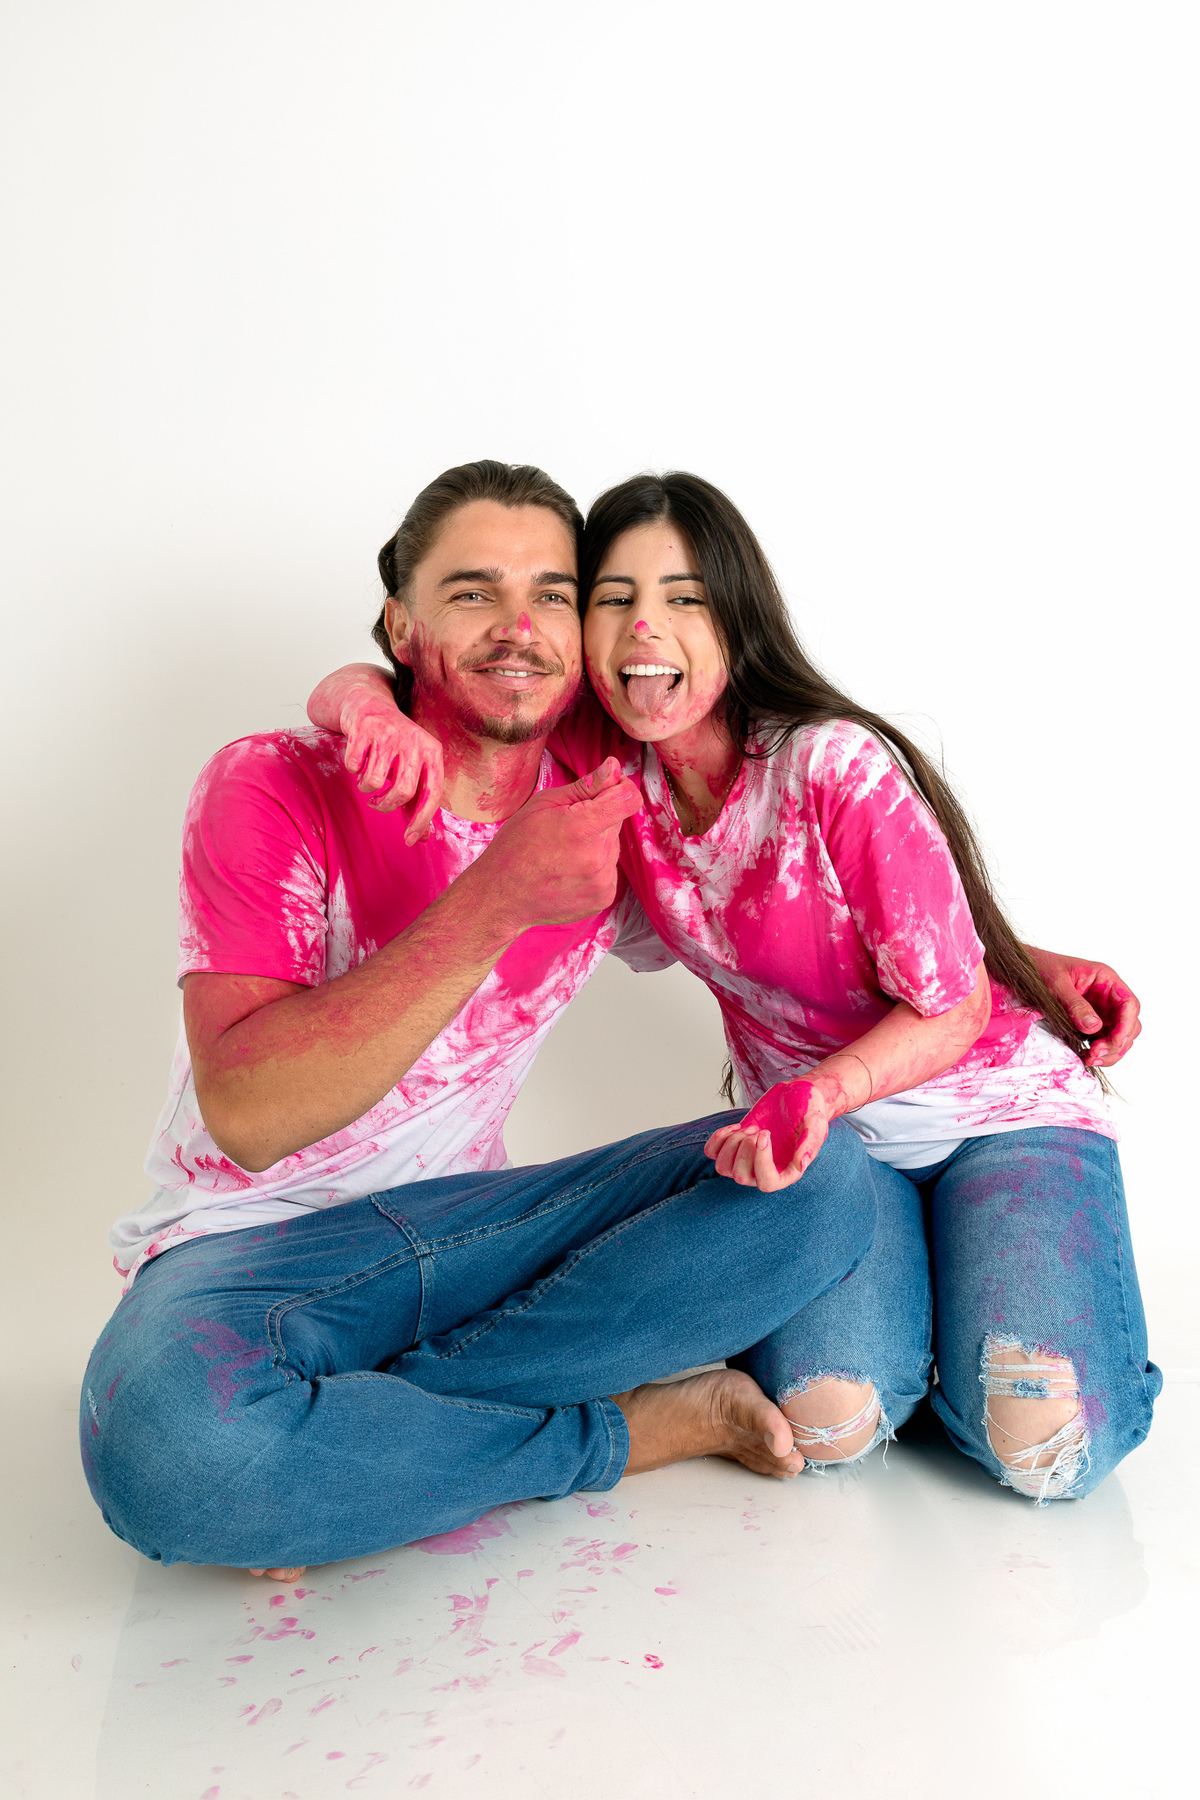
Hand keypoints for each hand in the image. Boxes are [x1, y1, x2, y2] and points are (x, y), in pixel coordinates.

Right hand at [341, 694, 443, 843]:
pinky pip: (354, 767)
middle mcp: (414, 741)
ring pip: (374, 782)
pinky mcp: (363, 729)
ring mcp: (388, 734)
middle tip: (378, 803)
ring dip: (366, 787)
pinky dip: (353, 769)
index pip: (432, 793)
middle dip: (386, 806)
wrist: (369, 704)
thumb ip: (417, 802)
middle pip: (403, 791)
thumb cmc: (395, 745)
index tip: (409, 839)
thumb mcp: (413, 769)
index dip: (422, 820)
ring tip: (368, 776)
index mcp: (432, 752)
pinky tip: (358, 758)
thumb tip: (422, 837)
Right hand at [471, 759, 641, 935]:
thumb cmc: (515, 846)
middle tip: (565, 830)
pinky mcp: (603, 897)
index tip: (606, 790)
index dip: (620, 788)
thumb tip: (614, 766)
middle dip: (598, 819)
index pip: (629, 799)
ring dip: (596, 844)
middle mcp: (598, 856)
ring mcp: (602, 881)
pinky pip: (609, 870)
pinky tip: (567, 871)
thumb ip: (586, 786)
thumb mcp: (543, 804)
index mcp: (582, 827)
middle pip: (617, 822)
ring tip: (562, 854)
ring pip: (612, 847)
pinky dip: (594, 867)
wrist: (501, 896)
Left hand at [704, 1080, 830, 1191]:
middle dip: (745, 1149)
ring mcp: (747, 1159)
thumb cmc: (809, 1110)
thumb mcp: (816, 1124)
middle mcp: (765, 1170)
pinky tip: (735, 1127)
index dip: (761, 1162)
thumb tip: (800, 1165)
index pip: (767, 1183)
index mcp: (787, 1171)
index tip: (765, 1134)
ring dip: (731, 1144)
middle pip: (740, 1177)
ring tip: (750, 1128)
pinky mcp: (735, 1144)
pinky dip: (717, 1139)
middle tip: (759, 1129)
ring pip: (723, 1168)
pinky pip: (712, 1153)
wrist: (796, 1094)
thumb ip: (810, 1144)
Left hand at [1026, 946, 1141, 1067]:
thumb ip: (1075, 1005)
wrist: (1023, 971)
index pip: (1129, 1004)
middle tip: (1096, 1054)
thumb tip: (1094, 1027)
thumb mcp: (1056, 984)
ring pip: (1119, 1036)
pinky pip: (1103, 1041)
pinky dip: (1100, 1052)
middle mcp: (1108, 996)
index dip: (1127, 1025)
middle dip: (1118, 1043)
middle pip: (1129, 1024)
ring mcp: (1100, 1011)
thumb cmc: (1041, 968)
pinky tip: (1087, 1057)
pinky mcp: (1090, 1023)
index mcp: (1105, 980)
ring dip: (1110, 1051)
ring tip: (1091, 1059)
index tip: (1116, 1041)